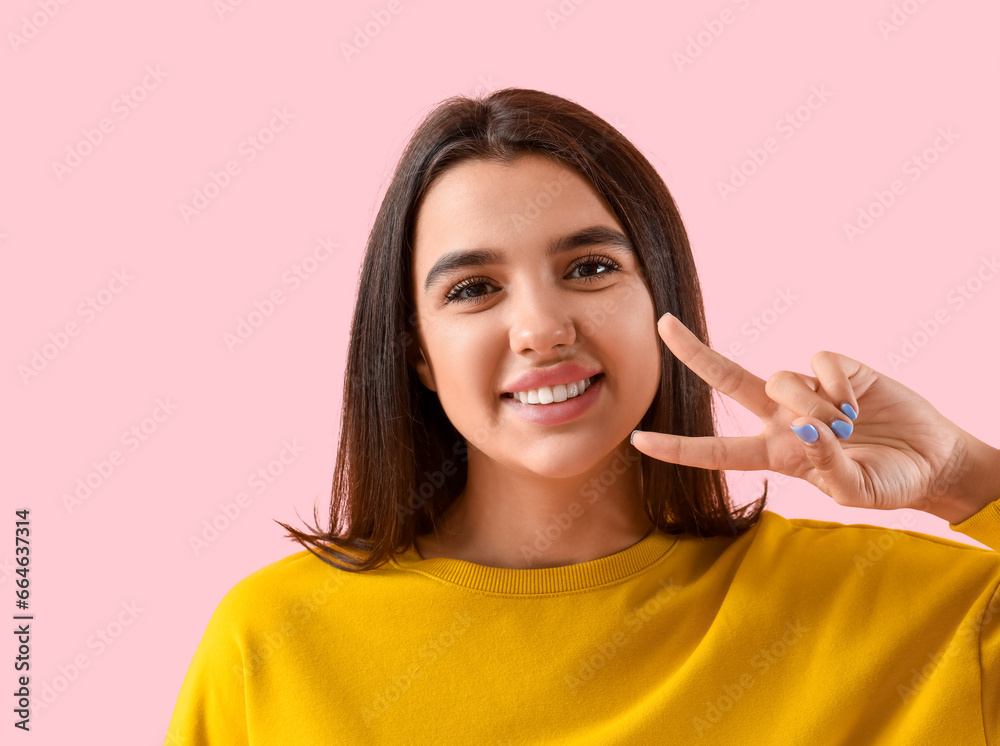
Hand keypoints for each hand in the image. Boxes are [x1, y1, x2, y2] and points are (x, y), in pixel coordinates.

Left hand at [629, 313, 999, 522]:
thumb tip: (807, 434)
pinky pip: (818, 363)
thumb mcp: (857, 492)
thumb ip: (830, 469)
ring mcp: (807, 391)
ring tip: (848, 428)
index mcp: (776, 453)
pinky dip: (838, 387)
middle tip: (662, 323)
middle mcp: (781, 417)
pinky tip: (858, 404)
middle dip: (693, 352)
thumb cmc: (889, 482)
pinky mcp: (836, 369)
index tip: (638, 440)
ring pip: (781, 379)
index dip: (677, 448)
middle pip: (726, 379)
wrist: (932, 460)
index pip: (716, 451)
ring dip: (813, 407)